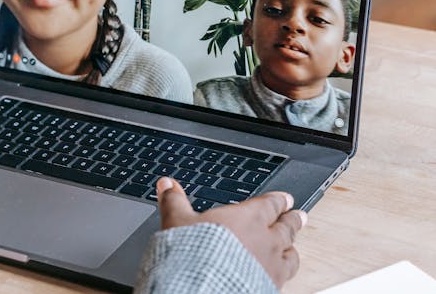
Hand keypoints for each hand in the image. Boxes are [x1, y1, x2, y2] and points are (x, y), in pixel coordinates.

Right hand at [156, 177, 306, 287]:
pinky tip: (278, 275)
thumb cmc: (192, 255)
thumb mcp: (176, 221)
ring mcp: (271, 267)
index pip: (270, 204)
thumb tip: (166, 184)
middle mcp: (265, 241)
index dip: (278, 200)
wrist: (201, 289)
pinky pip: (285, 278)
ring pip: (291, 254)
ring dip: (292, 248)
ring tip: (293, 247)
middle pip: (286, 227)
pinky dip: (283, 273)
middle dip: (293, 220)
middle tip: (300, 215)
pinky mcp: (270, 288)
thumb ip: (174, 201)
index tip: (285, 198)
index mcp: (246, 218)